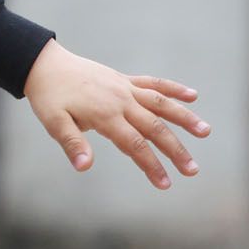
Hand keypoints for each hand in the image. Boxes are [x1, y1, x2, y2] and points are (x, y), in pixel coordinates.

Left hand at [23, 40, 211, 188]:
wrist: (43, 64)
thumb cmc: (48, 96)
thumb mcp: (53, 122)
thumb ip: (72, 144)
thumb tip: (85, 167)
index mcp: (105, 114)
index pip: (135, 145)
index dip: (151, 165)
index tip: (166, 184)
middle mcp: (120, 100)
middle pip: (154, 127)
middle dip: (175, 150)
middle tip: (193, 170)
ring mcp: (124, 88)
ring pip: (161, 103)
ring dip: (184, 117)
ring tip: (206, 131)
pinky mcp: (123, 79)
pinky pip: (152, 83)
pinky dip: (173, 88)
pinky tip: (193, 95)